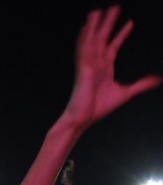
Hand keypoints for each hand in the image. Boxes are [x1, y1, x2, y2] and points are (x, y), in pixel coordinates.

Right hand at [60, 7, 159, 131]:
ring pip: (92, 41)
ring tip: (97, 11)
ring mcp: (88, 65)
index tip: (130, 23)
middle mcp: (96, 64)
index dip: (122, 35)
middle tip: (115, 7)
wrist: (83, 119)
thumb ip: (140, 84)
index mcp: (105, 69)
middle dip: (109, 24)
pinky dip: (83, 39)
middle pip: (103, 39)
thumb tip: (156, 80)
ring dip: (94, 26)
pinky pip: (82, 51)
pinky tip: (84, 29)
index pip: (114, 47)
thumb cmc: (98, 109)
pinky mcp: (83, 69)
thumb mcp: (126, 93)